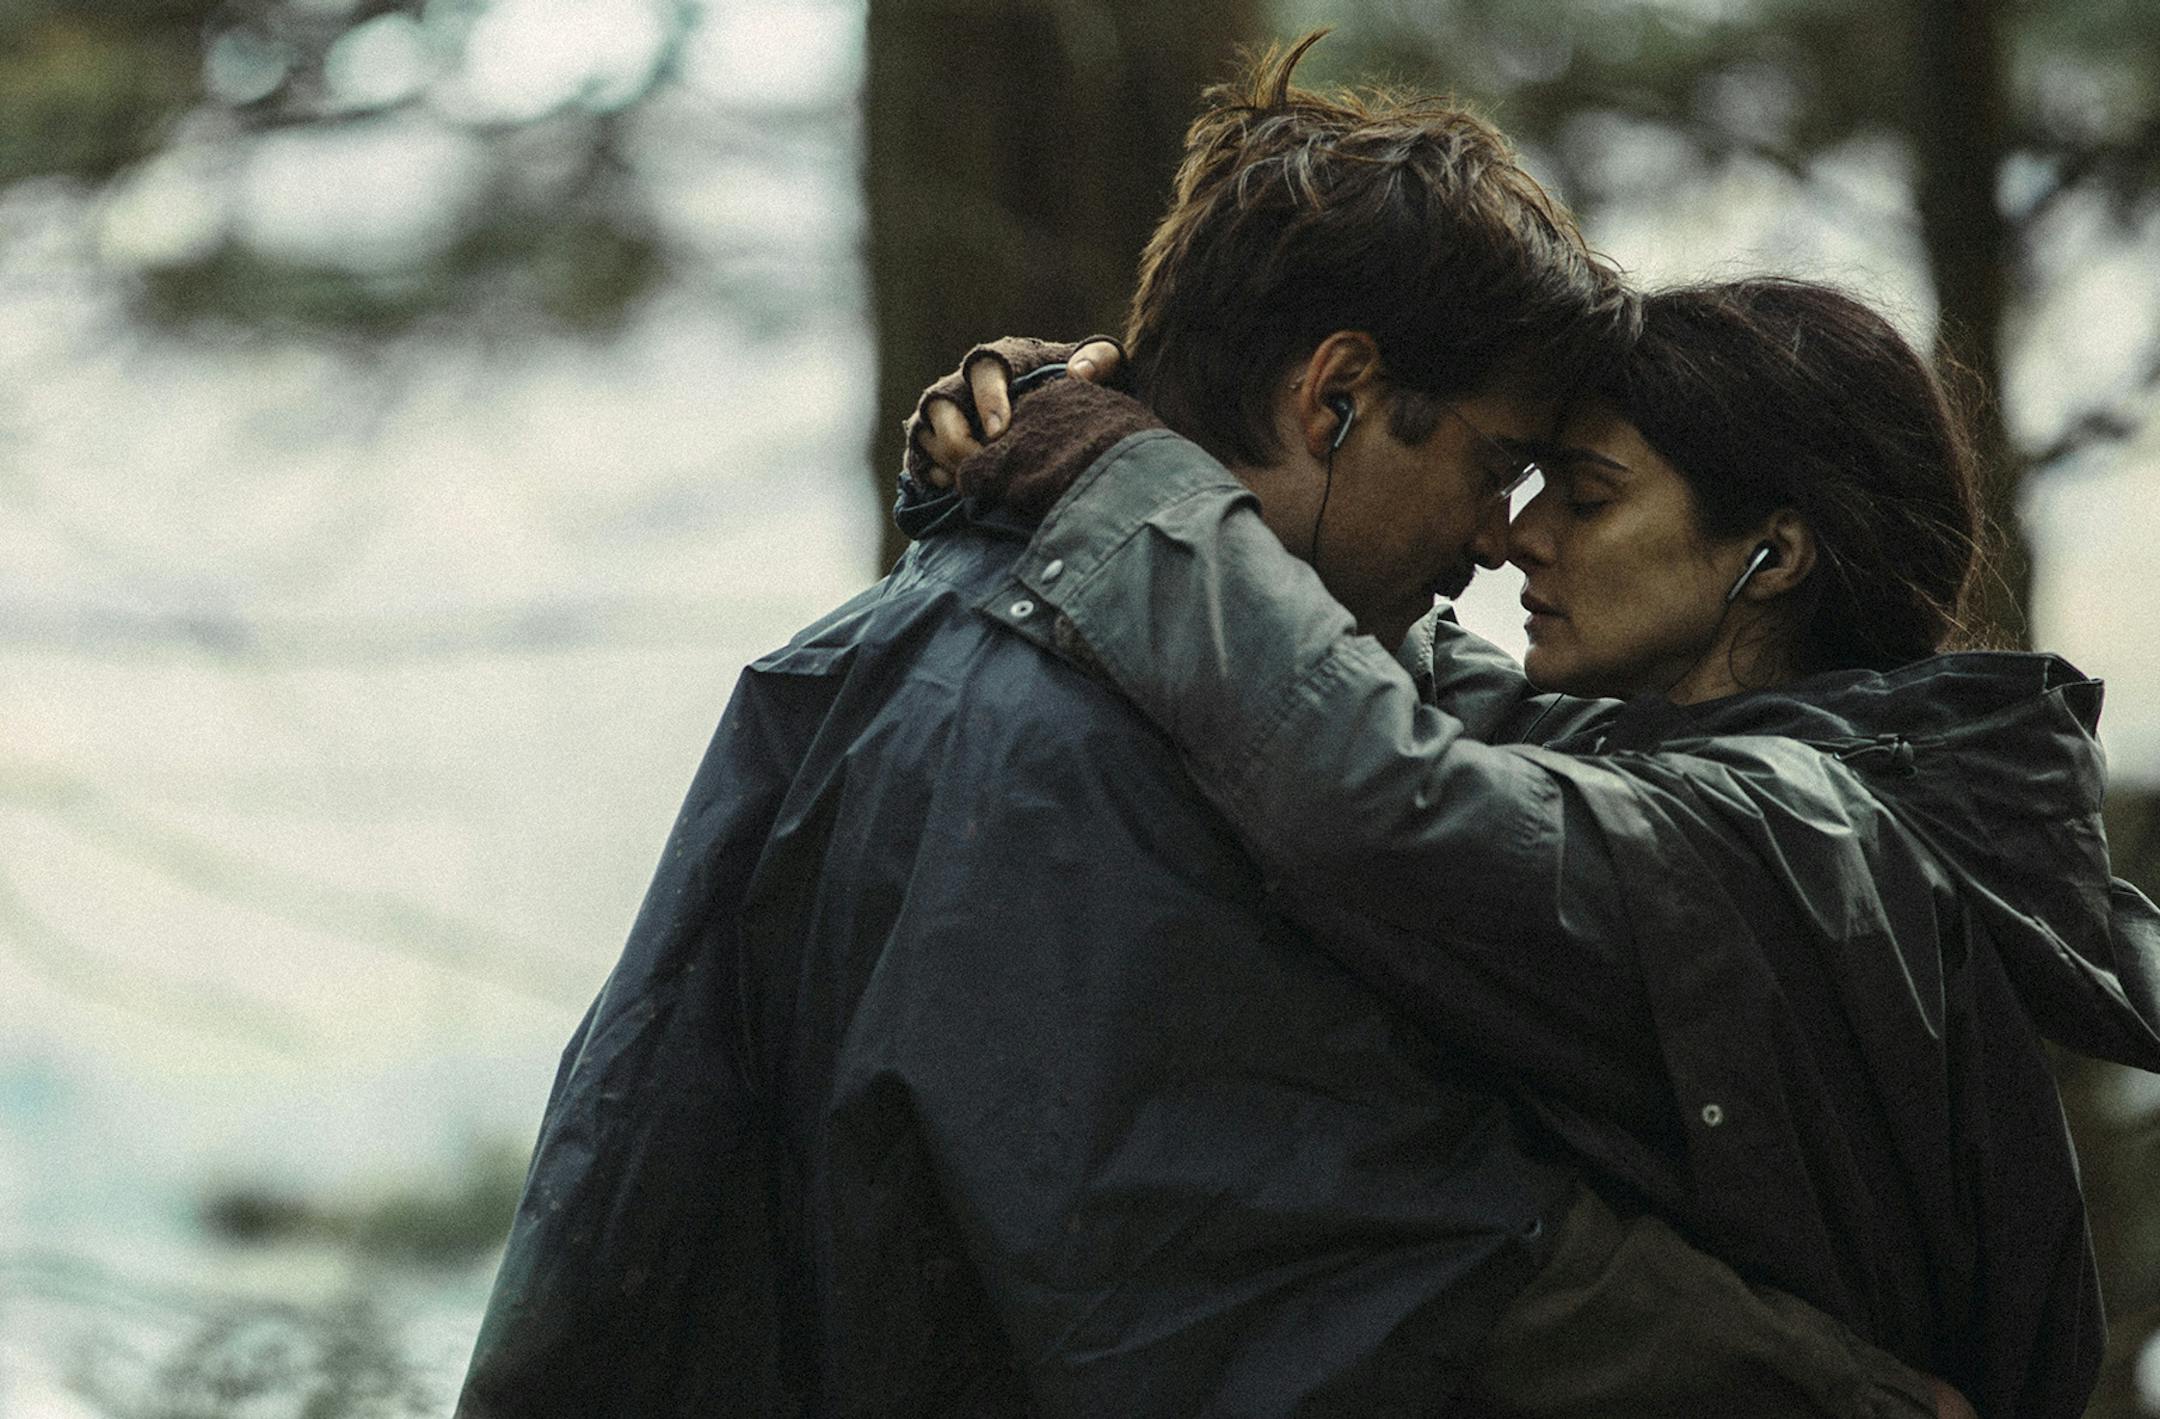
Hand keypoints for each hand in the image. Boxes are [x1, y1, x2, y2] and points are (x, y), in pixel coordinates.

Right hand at [904, 336, 1125, 488]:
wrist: (1061, 420)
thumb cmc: (1080, 390)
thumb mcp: (1103, 368)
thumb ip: (1101, 359)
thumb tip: (1079, 372)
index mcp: (1003, 360)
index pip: (985, 370)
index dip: (988, 399)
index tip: (1002, 432)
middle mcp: (963, 384)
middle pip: (940, 405)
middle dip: (958, 439)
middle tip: (987, 465)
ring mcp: (944, 415)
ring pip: (926, 434)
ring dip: (947, 460)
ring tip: (978, 481)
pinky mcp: (934, 445)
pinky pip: (919, 460)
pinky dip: (936, 476)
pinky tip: (965, 489)